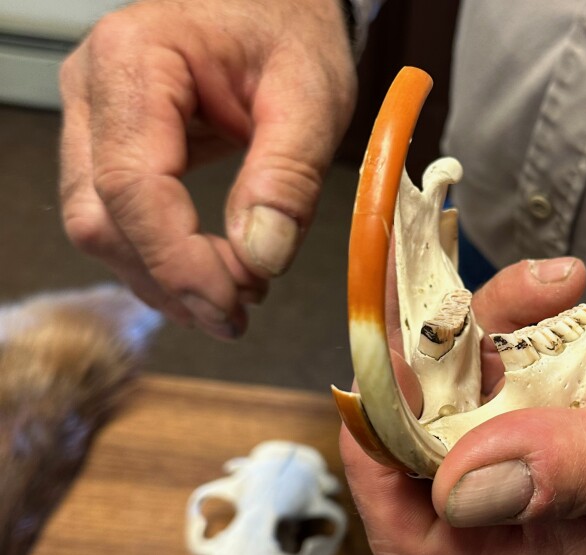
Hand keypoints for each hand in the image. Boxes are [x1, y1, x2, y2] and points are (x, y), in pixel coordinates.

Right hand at [59, 0, 355, 338]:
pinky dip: (161, 257)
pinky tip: (209, 277)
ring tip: (232, 300)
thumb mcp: (312, 96)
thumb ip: (288, 176)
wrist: (277, 6)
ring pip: (101, 226)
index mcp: (136, 59)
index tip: (231, 303)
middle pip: (102, 215)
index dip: (178, 260)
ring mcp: (94, 118)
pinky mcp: (111, 145)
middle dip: (170, 278)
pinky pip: (117, 217)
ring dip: (163, 277)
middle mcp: (94, 88)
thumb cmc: (291, 32)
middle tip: (237, 313)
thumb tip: (260, 258)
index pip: (132, 184)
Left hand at [341, 261, 585, 554]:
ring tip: (541, 290)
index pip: (431, 548)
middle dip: (416, 382)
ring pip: (450, 381)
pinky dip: (515, 296)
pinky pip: (495, 334)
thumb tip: (462, 488)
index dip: (381, 488)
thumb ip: (584, 467)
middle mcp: (534, 485)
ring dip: (472, 325)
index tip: (372, 407)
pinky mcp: (548, 370)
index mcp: (560, 535)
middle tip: (437, 320)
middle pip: (420, 452)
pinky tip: (567, 278)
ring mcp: (537, 422)